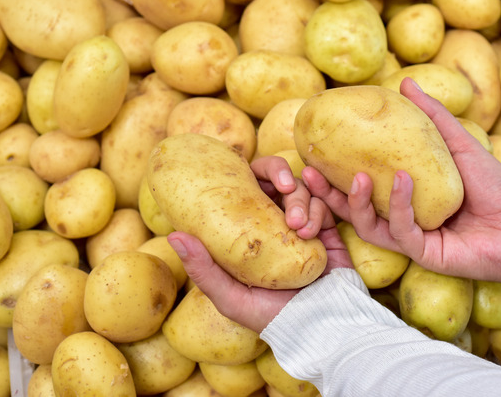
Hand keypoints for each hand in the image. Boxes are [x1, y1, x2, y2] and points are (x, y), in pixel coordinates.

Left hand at [168, 156, 352, 332]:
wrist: (317, 328)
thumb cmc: (269, 316)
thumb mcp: (229, 297)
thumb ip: (203, 269)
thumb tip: (173, 236)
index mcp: (250, 231)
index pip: (248, 188)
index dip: (250, 174)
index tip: (250, 173)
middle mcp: (275, 224)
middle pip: (277, 181)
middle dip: (280, 176)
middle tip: (283, 187)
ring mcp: (303, 227)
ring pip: (302, 191)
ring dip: (302, 200)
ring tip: (299, 227)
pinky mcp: (328, 232)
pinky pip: (324, 206)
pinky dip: (319, 210)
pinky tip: (312, 228)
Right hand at [302, 77, 500, 281]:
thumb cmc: (493, 184)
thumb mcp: (457, 143)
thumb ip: (430, 116)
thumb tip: (404, 81)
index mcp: (403, 196)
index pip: (360, 186)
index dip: (333, 173)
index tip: (313, 153)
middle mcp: (400, 219)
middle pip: (353, 209)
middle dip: (326, 195)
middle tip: (308, 173)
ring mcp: (410, 238)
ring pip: (367, 225)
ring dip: (357, 202)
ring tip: (358, 176)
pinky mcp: (423, 253)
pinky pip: (401, 231)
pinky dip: (401, 205)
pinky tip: (404, 180)